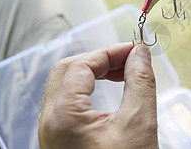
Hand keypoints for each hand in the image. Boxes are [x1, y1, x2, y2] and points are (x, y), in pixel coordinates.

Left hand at [38, 43, 157, 148]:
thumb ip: (140, 81)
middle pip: (67, 71)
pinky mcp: (59, 141)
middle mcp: (49, 124)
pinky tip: (109, 92)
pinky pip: (67, 103)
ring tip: (123, 73)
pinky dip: (88, 90)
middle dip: (99, 59)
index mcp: (63, 117)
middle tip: (128, 60)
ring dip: (93, 73)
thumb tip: (141, 53)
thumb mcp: (139, 124)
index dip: (111, 52)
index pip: (82, 64)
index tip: (135, 50)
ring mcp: (51, 134)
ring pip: (65, 86)